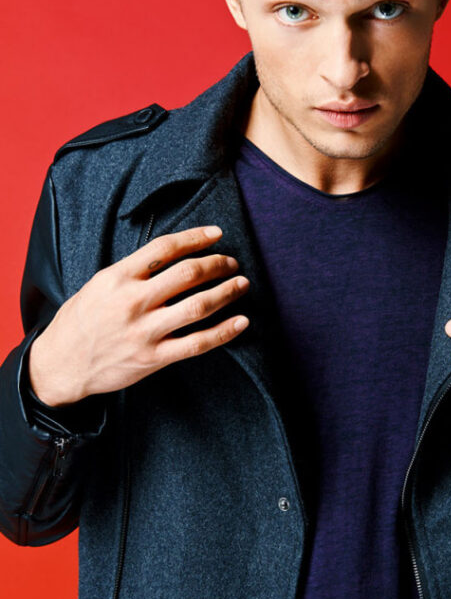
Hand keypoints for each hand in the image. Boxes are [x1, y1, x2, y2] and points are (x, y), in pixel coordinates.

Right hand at [28, 226, 249, 406]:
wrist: (60, 364)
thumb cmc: (81, 321)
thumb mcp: (99, 284)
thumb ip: (133, 271)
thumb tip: (173, 255)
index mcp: (118, 277)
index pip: (165, 248)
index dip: (196, 237)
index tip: (216, 233)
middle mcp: (133, 301)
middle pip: (188, 274)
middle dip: (217, 264)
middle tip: (231, 263)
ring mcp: (144, 331)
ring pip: (198, 306)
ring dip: (226, 292)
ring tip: (241, 284)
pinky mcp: (154, 358)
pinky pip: (197, 343)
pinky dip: (224, 332)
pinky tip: (241, 322)